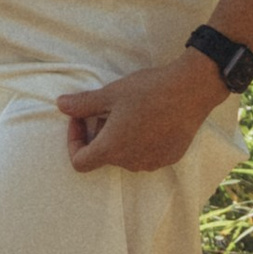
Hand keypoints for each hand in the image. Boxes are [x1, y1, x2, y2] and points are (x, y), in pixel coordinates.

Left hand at [55, 48, 230, 174]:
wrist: (191, 90)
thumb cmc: (148, 91)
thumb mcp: (111, 93)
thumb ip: (83, 104)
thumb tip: (60, 105)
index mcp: (112, 149)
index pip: (80, 162)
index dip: (74, 141)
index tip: (81, 118)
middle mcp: (131, 163)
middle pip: (103, 156)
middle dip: (98, 133)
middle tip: (107, 106)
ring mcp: (152, 162)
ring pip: (125, 155)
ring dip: (119, 137)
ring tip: (130, 110)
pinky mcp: (169, 157)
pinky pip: (146, 154)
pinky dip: (140, 140)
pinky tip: (150, 117)